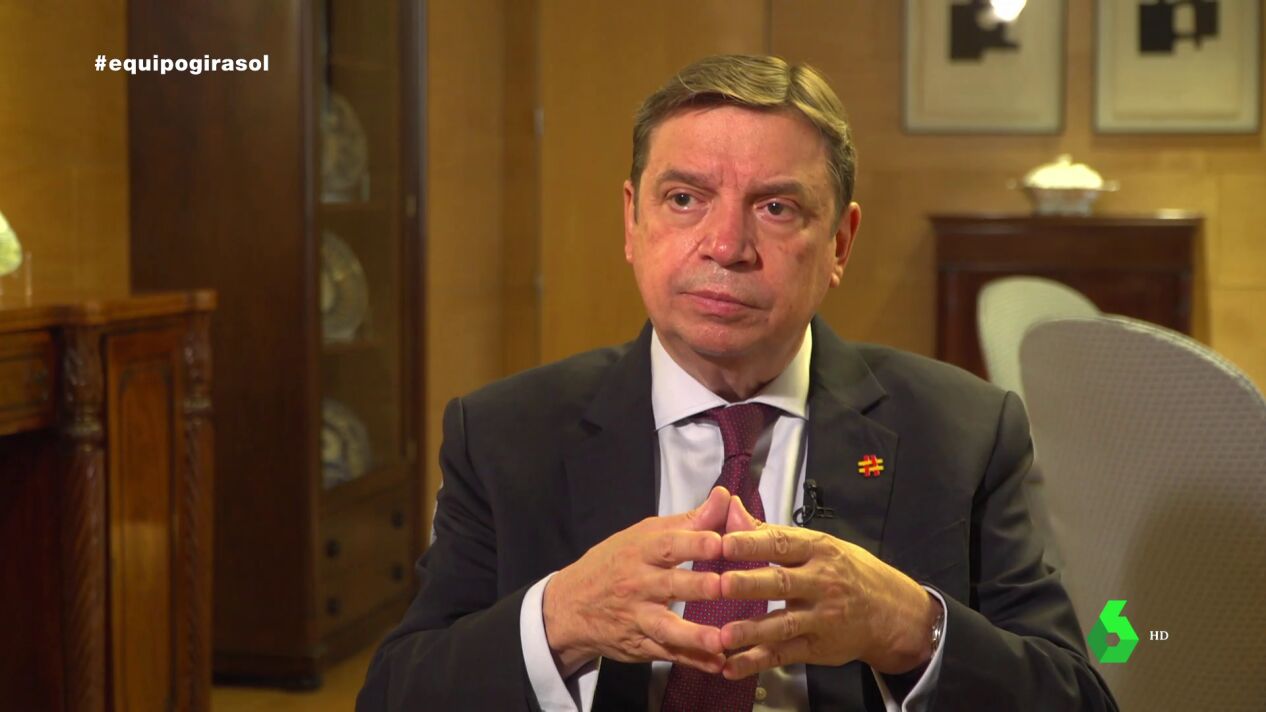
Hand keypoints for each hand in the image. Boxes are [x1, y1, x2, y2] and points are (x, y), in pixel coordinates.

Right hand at [542, 486, 730, 676]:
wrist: (569, 606)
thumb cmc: (613, 563)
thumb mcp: (643, 535)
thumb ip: (688, 521)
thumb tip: (724, 497)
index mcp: (640, 552)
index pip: (667, 545)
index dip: (693, 543)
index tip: (719, 542)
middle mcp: (638, 585)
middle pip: (670, 585)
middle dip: (698, 586)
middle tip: (724, 586)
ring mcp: (638, 618)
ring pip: (667, 627)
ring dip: (694, 635)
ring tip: (721, 640)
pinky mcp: (640, 645)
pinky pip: (668, 654)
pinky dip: (692, 660)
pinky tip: (717, 664)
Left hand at [716, 497, 939, 678]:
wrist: (893, 613)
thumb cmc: (848, 572)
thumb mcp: (818, 545)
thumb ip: (770, 533)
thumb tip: (732, 509)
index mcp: (818, 551)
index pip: (782, 544)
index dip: (753, 543)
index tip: (725, 542)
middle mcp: (820, 583)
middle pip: (781, 583)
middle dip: (750, 584)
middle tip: (721, 584)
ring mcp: (820, 618)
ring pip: (783, 624)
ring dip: (752, 630)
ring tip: (723, 635)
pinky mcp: (818, 647)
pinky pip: (784, 655)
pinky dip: (757, 662)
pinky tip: (732, 666)